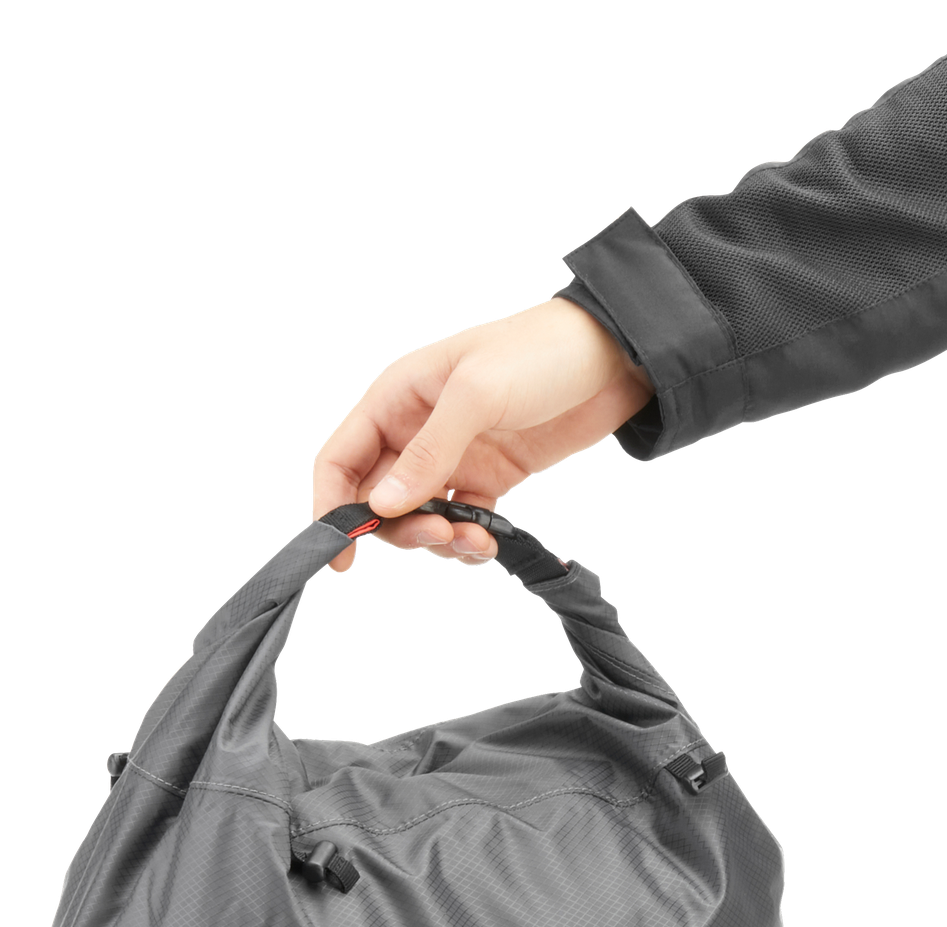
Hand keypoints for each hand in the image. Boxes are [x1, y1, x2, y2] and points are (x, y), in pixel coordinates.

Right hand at [311, 297, 655, 572]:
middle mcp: (415, 430)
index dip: (332, 506)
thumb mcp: (476, 394)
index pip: (340, 460)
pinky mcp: (488, 479)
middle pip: (377, 498)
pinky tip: (488, 543)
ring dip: (438, 540)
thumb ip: (428, 453)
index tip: (341, 553)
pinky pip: (460, 523)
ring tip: (472, 541)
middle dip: (400, 529)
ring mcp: (452, 457)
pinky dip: (467, 542)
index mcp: (396, 399)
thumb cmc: (540, 352)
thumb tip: (383, 504)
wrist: (614, 357)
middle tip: (438, 536)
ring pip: (419, 518)